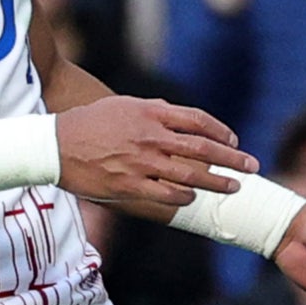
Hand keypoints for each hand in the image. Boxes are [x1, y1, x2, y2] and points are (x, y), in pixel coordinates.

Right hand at [55, 95, 255, 206]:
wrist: (54, 145)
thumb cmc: (89, 123)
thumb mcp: (124, 105)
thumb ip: (155, 110)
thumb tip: (182, 119)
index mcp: (151, 113)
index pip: (198, 120)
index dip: (221, 131)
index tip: (234, 140)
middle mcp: (150, 137)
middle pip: (203, 148)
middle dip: (232, 159)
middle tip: (251, 166)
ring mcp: (141, 163)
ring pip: (190, 175)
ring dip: (216, 182)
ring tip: (233, 188)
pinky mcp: (129, 185)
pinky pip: (166, 195)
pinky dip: (184, 198)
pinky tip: (193, 198)